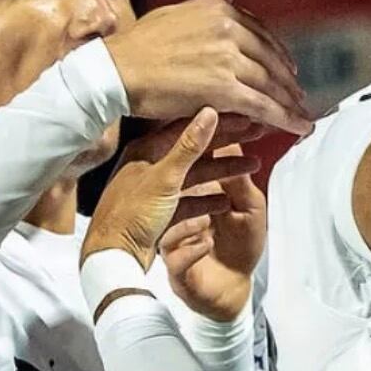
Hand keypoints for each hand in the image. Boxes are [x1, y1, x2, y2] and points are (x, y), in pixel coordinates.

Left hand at [85, 110, 261, 273]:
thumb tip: (209, 113)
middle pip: (196, 151)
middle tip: (255, 134)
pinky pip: (190, 200)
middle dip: (227, 145)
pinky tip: (227, 200)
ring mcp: (156, 191)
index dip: (219, 122)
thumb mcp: (165, 177)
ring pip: (196, 175)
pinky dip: (209, 199)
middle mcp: (150, 167)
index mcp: (146, 151)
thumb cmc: (133, 215)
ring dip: (224, 172)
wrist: (115, 256)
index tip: (244, 117)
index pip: (189, 129)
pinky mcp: (160, 213)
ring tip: (251, 166)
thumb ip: (189, 146)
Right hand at [105, 0, 314, 138]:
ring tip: (303, 115)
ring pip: (270, 84)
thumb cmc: (141, 44)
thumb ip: (209, 2)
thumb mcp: (178, 12)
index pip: (262, 34)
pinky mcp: (224, 89)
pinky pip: (263, 106)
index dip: (279, 54)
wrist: (117, 69)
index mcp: (220, 11)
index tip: (289, 68)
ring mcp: (227, 59)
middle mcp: (228, 30)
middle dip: (288, 82)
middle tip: (300, 97)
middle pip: (271, 60)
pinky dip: (286, 118)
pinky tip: (300, 127)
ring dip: (291, 103)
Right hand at [159, 153, 265, 321]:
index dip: (201, 150)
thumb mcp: (250, 209)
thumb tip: (234, 144)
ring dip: (188, 220)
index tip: (214, 133)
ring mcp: (173, 240)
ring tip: (210, 217)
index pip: (192, 167)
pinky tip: (207, 244)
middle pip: (175, 190)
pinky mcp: (175, 266)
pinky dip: (192, 250)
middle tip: (207, 174)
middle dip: (190, 179)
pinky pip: (175, 258)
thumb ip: (241, 183)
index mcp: (194, 194)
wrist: (235, 286)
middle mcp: (177, 213)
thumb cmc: (241, 244)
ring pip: (168, 225)